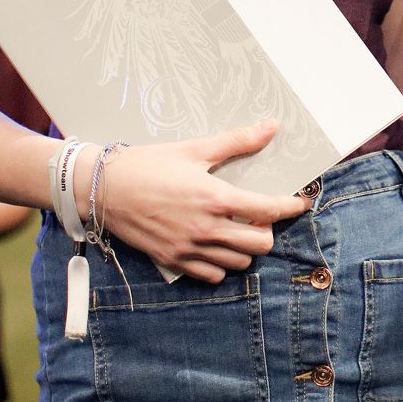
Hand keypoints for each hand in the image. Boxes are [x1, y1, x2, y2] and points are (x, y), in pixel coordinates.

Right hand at [93, 121, 309, 282]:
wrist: (102, 188)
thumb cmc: (148, 164)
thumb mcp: (194, 149)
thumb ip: (237, 141)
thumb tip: (271, 127)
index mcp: (215, 197)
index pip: (269, 210)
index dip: (291, 207)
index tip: (300, 203)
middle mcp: (206, 228)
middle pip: (260, 243)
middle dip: (268, 230)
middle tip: (261, 216)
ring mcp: (189, 248)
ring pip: (239, 262)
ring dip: (246, 247)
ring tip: (238, 229)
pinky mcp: (173, 261)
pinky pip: (212, 275)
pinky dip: (221, 264)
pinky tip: (216, 246)